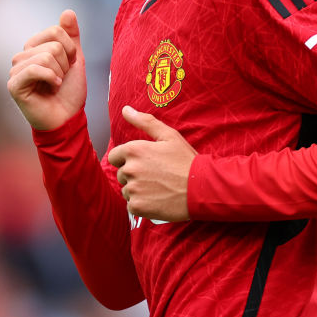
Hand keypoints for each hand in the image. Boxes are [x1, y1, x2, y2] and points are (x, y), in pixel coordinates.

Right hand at [7, 9, 87, 130]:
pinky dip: (50, 79)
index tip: (68, 66)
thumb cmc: (69, 91)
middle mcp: (22, 56)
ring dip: (59, 74)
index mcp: (34, 47)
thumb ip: (71, 36)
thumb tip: (68, 11)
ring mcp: (15, 70)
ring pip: (46, 57)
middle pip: (53, 45)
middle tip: (60, 79)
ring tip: (54, 86)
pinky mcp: (13, 85)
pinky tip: (51, 89)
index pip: (56, 31)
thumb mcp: (74, 59)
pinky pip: (35, 69)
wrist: (67, 118)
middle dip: (65, 64)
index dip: (70, 49)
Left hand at [107, 105, 197, 221]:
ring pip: (126, 190)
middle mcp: (130, 169)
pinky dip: (142, 204)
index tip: (144, 163)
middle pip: (121, 174)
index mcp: (134, 150)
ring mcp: (133, 189)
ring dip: (138, 190)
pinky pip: (131, 205)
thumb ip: (144, 121)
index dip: (128, 159)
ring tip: (158, 188)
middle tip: (155, 176)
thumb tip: (125, 110)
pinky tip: (157, 199)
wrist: (202, 189)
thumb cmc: (186, 161)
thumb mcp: (169, 136)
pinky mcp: (138, 206)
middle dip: (134, 175)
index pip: (114, 157)